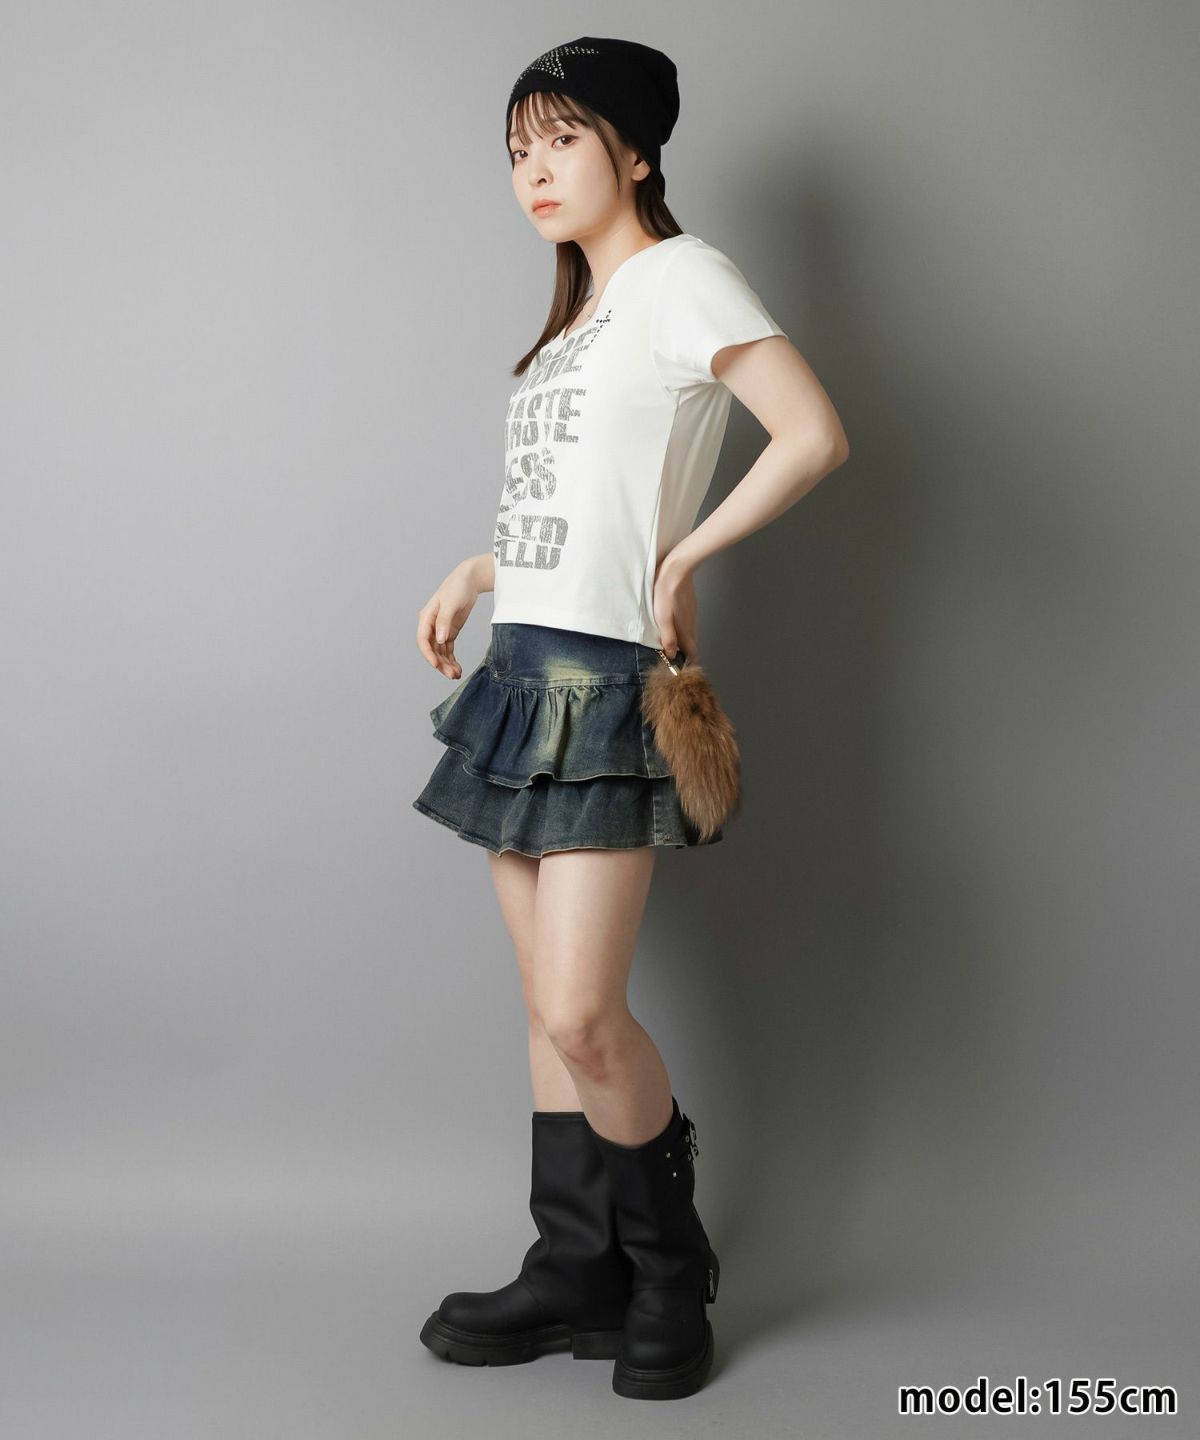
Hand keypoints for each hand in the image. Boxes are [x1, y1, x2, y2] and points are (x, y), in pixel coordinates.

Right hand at [417, 561, 479, 678]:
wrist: (469, 580)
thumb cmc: (457, 587)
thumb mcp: (451, 603)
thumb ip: (444, 621)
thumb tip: (439, 639)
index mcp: (426, 617)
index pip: (423, 640)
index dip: (428, 654)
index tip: (436, 665)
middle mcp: (431, 625)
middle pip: (432, 649)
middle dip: (440, 663)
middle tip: (451, 675)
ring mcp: (440, 629)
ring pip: (440, 652)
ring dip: (446, 664)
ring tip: (456, 674)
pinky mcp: (449, 631)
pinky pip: (447, 649)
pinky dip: (451, 659)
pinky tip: (457, 668)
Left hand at [652, 555, 698, 662]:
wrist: (677, 568)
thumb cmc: (666, 591)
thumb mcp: (662, 617)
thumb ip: (668, 637)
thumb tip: (671, 654)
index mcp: (685, 629)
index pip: (692, 653)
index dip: (688, 663)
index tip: (680, 669)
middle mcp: (691, 624)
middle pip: (691, 645)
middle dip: (685, 655)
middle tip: (674, 660)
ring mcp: (691, 614)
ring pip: (690, 634)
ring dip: (683, 642)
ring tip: (672, 645)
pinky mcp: (689, 606)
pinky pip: (688, 623)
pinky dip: (683, 630)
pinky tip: (674, 626)